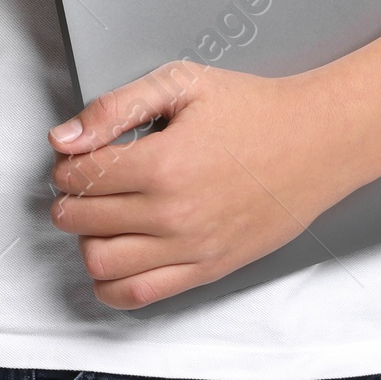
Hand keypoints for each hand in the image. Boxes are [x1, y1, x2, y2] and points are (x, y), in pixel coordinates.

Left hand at [45, 61, 359, 308]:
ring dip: (86, 239)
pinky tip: (116, 253)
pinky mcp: (206, 270)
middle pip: (82, 221)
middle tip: (86, 180)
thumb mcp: (182, 84)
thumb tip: (65, 137)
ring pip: (100, 263)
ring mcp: (190, 248)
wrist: (316, 142)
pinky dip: (110, 282)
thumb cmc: (254, 110)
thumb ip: (117, 107)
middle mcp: (173, 214)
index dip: (68, 163)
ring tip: (102, 214)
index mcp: (163, 163)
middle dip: (71, 198)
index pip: (80, 176)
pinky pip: (136, 295)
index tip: (78, 154)